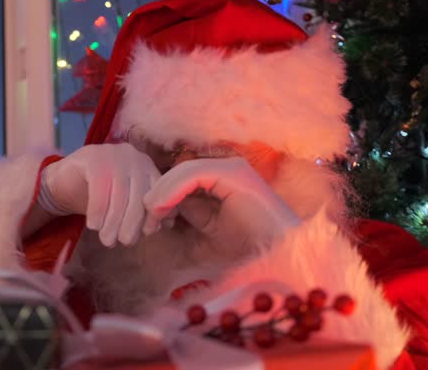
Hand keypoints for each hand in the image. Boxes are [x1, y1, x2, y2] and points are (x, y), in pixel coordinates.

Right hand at [39, 143, 160, 246]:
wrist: (63, 183)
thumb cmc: (99, 197)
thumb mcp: (126, 205)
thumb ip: (145, 211)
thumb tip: (166, 223)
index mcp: (147, 166)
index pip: (158, 193)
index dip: (154, 215)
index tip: (147, 234)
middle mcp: (133, 156)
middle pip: (139, 194)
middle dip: (132, 223)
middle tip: (124, 242)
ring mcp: (112, 154)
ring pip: (120, 194)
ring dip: (113, 222)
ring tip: (107, 240)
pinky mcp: (91, 157)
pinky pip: (99, 189)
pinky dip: (97, 211)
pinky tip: (93, 225)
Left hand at [142, 157, 299, 249]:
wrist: (279, 260)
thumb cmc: (246, 252)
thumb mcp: (205, 231)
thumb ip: (186, 213)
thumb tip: (154, 204)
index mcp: (223, 179)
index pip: (181, 178)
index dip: (161, 195)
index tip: (151, 222)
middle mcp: (227, 167)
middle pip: (178, 172)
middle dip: (158, 195)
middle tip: (148, 223)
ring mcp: (232, 167)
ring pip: (182, 171)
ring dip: (161, 194)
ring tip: (152, 218)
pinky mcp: (233, 172)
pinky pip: (192, 175)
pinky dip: (172, 191)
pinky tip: (161, 210)